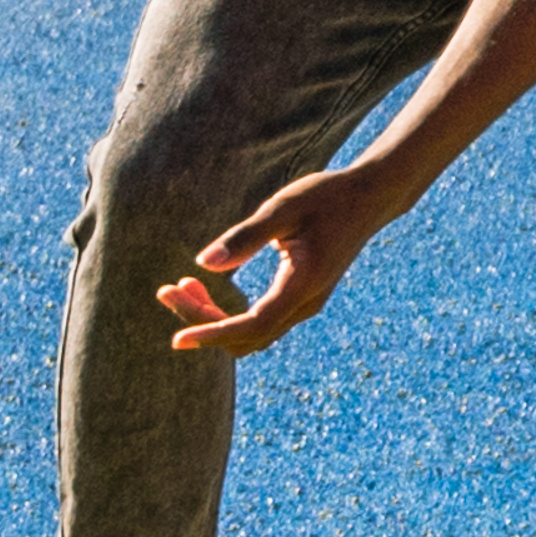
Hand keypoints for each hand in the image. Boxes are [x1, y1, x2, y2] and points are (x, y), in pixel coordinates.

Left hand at [163, 158, 403, 364]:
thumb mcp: (284, 208)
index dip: (212, 334)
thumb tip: (203, 264)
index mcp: (302, 285)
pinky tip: (204, 286)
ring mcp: (304, 305)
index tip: (177, 339)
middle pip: (246, 337)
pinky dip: (228, 312)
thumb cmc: (327, 197)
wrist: (368, 198)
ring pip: (250, 332)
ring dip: (213, 318)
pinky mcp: (299, 299)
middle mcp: (305, 305)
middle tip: (166, 290)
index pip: (251, 326)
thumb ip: (245, 237)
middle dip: (203, 322)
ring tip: (180, 286)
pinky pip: (258, 321)